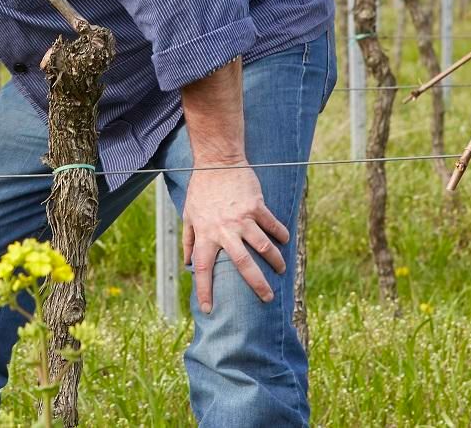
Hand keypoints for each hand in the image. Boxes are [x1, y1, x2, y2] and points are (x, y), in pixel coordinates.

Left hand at [181, 164, 288, 313]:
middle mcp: (224, 229)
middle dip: (257, 284)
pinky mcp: (257, 206)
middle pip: (243, 264)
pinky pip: (273, 225)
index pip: (202, 268)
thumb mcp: (188, 214)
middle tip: (267, 298)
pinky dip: (281, 235)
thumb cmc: (201, 189)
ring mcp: (242, 218)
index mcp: (205, 233)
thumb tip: (186, 263)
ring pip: (264, 247)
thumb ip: (188, 239)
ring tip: (282, 271)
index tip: (208, 309)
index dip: (204, 290)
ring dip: (276, 261)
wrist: (217, 160)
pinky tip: (285, 241)